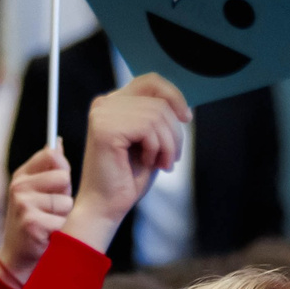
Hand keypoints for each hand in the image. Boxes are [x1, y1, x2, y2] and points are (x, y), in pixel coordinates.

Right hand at [0, 147, 72, 286]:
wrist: (19, 259)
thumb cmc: (35, 224)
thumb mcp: (40, 193)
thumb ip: (52, 170)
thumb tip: (58, 142)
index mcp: (21, 176)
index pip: (51, 155)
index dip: (62, 169)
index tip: (59, 184)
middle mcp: (18, 186)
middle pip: (63, 177)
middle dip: (65, 196)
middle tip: (52, 211)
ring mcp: (23, 204)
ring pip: (66, 201)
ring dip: (63, 216)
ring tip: (49, 223)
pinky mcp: (31, 222)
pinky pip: (63, 220)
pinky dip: (60, 231)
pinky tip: (47, 236)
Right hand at [60, 74, 188, 253]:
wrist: (107, 207)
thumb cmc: (128, 178)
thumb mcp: (151, 141)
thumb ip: (160, 119)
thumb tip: (183, 106)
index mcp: (114, 103)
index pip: (151, 81)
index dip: (174, 96)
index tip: (186, 118)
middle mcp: (105, 103)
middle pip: (159, 101)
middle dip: (174, 133)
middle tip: (170, 159)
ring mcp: (103, 114)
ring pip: (157, 115)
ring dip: (168, 145)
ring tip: (160, 163)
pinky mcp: (105, 128)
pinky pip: (148, 128)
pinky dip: (157, 149)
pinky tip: (148, 162)